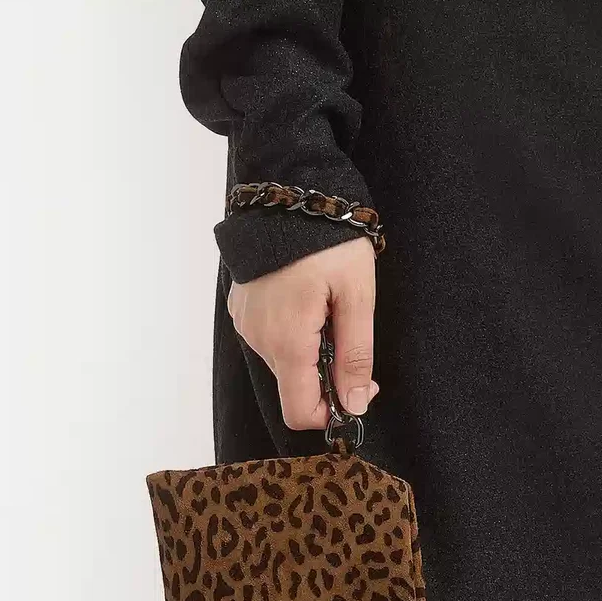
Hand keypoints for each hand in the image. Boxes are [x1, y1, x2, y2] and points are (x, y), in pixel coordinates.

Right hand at [226, 237, 377, 430]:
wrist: (287, 189)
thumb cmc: (328, 240)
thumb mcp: (357, 297)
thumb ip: (355, 357)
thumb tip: (355, 405)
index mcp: (288, 342)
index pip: (299, 411)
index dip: (331, 411)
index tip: (359, 387)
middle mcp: (259, 339)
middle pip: (294, 388)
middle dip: (325, 376)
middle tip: (348, 334)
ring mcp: (246, 324)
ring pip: (283, 363)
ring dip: (309, 351)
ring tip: (326, 308)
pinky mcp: (241, 309)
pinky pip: (269, 339)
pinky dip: (292, 334)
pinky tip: (306, 300)